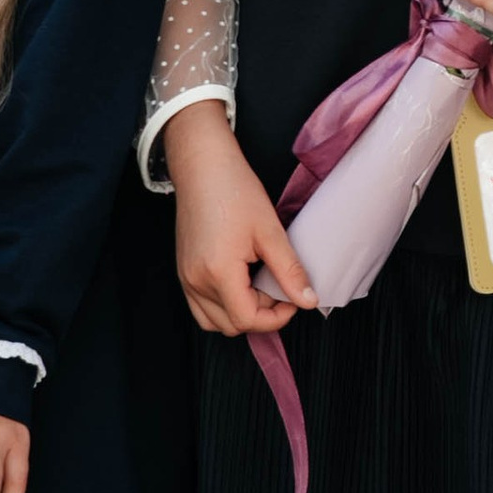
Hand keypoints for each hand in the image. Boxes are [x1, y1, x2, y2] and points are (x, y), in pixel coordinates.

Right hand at [165, 101, 315, 338]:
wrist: (203, 168)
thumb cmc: (235, 191)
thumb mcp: (270, 232)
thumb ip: (290, 271)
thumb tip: (308, 300)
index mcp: (217, 272)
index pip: (247, 319)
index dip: (277, 317)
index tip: (294, 299)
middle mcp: (195, 281)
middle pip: (232, 325)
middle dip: (261, 315)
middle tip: (281, 290)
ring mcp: (185, 278)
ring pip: (214, 321)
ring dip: (242, 313)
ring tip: (261, 286)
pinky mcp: (184, 271)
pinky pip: (202, 306)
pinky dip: (224, 305)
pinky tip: (243, 282)